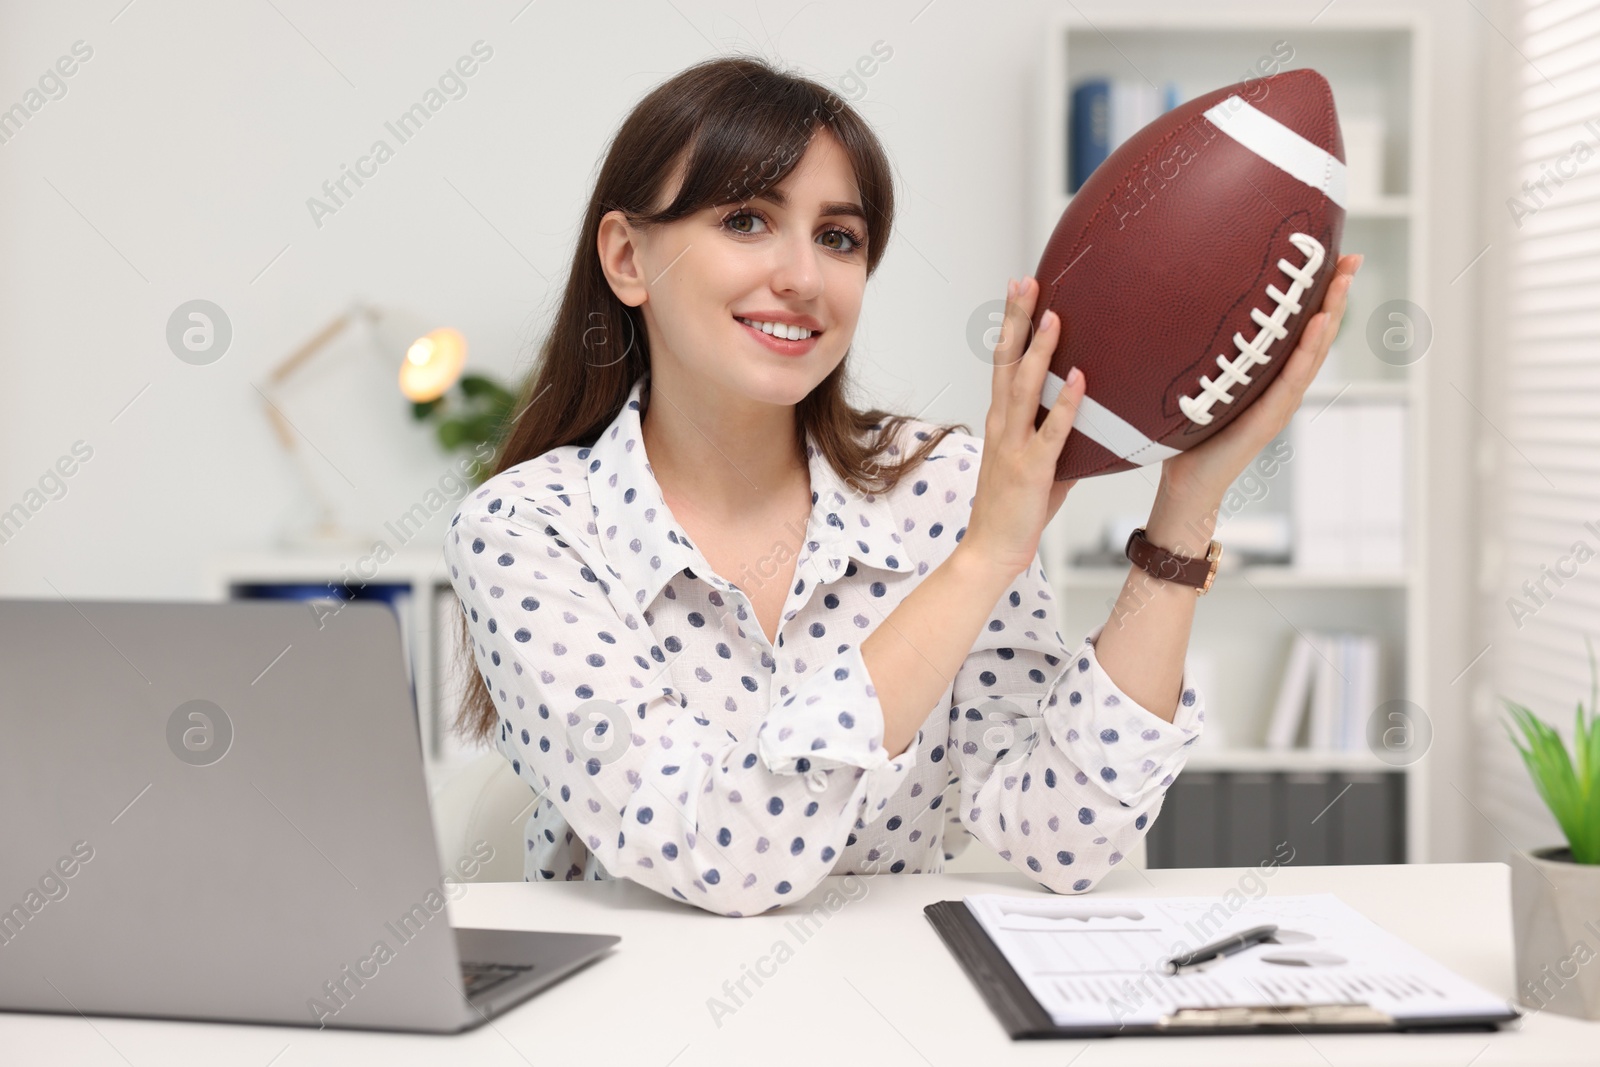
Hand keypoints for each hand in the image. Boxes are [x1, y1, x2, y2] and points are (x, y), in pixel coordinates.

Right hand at [961, 275, 1086, 579]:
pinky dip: (1066, 403)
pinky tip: (1079, 378)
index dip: (1013, 325)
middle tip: (1027, 282)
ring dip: (1040, 351)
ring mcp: (1015, 445)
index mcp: (1001, 421)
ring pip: (1024, 388)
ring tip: (1054, 316)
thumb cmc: (1014, 509)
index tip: (1022, 290)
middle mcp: (1003, 425)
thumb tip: (1092, 419)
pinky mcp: (1032, 468)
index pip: (1004, 362)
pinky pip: (1052, 430)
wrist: (990, 549)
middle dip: (1017, 320)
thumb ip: (1060, 437)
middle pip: (1006, 361)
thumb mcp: (1039, 464)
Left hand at [1159, 253, 1362, 506]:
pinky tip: (1319, 323)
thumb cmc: (1190, 436)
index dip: (1318, 297)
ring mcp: (1279, 403)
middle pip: (1316, 335)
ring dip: (1330, 314)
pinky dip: (1308, 349)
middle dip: (1335, 296)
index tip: (1332, 259)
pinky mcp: (1269, 418)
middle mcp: (1281, 387)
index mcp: (1269, 377)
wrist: (1188, 485)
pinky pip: (1291, 378)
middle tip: (1351, 257)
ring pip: (1312, 352)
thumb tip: (1181, 313)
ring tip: (1343, 280)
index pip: (1301, 330)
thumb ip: (1207, 358)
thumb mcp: (1202, 385)